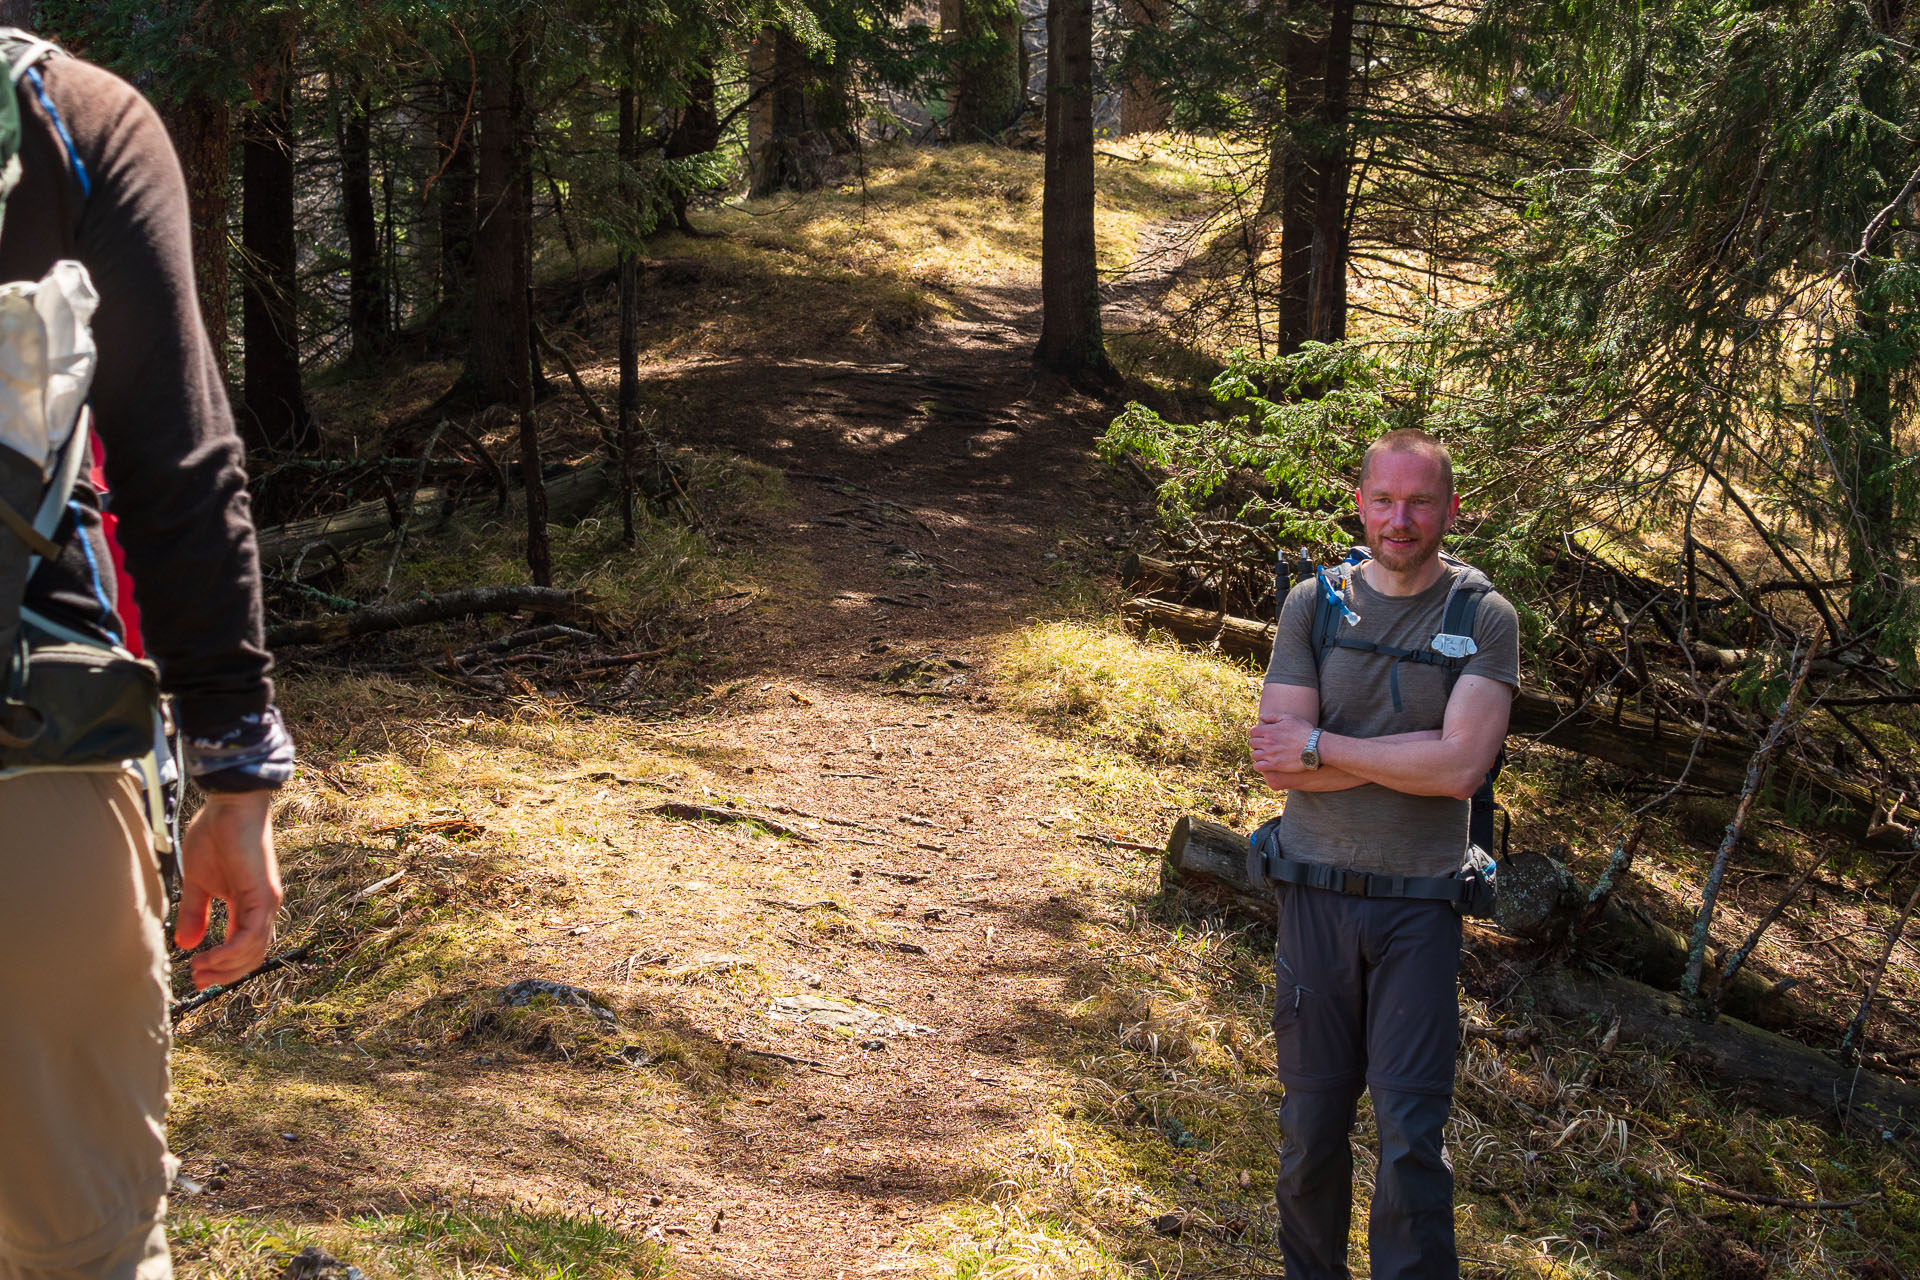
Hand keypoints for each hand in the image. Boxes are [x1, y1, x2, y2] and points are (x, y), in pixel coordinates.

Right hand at [174, 789, 281, 989]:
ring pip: (254, 950)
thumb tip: (186, 944)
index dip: (222, 966)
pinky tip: (209, 956)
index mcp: (247, 905)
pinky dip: (231, 952)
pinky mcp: (264, 895)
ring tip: (199, 970)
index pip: (242, 947)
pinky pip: (252, 935)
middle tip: (198, 981)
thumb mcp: (198, 883)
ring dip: (226, 966)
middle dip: (224, 973)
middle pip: (251, 955)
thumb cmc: (215, 836)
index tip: (196, 975)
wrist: (230, 806)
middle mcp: (261, 908)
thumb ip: (194, 913)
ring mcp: (266, 903)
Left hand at [1250, 712, 1314, 776]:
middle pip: (1252, 743)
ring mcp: (1271, 754)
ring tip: (1263, 755)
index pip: (1252, 732)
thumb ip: (1273, 716)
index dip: (1255, 734)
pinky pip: (1258, 767)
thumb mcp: (1289, 718)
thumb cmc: (1304, 731)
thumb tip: (1261, 717)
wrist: (1315, 747)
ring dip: (1257, 755)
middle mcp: (1268, 742)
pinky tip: (1264, 764)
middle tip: (1262, 746)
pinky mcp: (1275, 765)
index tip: (1260, 736)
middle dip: (1256, 744)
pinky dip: (1258, 766)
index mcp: (1270, 730)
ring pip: (1254, 755)